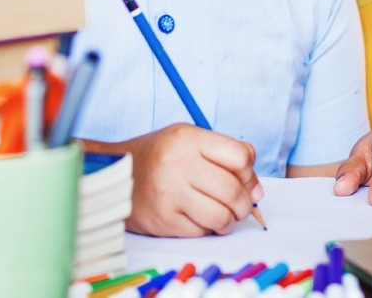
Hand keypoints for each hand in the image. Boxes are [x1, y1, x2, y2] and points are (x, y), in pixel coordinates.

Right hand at [120, 123, 263, 237]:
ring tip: (222, 215)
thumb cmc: (159, 157)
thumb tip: (257, 190)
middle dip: (245, 204)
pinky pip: (201, 232)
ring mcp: (169, 194)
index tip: (245, 180)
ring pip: (221, 217)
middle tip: (240, 206)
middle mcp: (178, 164)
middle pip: (234, 191)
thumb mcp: (188, 140)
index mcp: (187, 139)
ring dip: (229, 221)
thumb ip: (225, 154)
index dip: (249, 173)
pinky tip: (198, 218)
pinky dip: (206, 229)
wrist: (114, 175)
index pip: (240, 157)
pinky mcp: (163, 220)